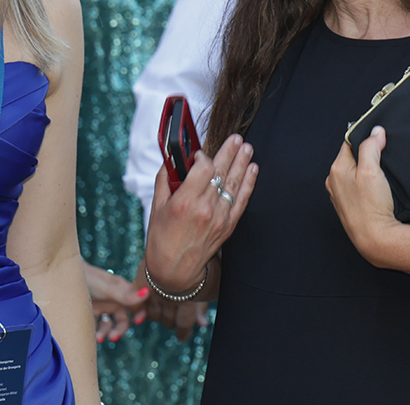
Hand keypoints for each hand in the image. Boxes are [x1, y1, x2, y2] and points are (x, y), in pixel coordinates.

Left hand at [83, 261, 148, 342]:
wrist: (65, 275)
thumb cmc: (89, 278)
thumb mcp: (108, 288)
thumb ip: (126, 294)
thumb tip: (147, 293)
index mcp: (122, 290)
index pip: (137, 303)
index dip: (141, 312)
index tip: (138, 321)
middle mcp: (114, 299)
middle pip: (124, 319)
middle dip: (120, 329)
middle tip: (113, 336)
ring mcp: (102, 306)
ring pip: (110, 325)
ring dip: (106, 333)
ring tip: (99, 338)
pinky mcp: (91, 312)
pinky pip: (98, 326)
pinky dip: (97, 332)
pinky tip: (93, 336)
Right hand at [135, 266, 210, 340]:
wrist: (172, 249)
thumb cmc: (197, 261)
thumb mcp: (209, 284)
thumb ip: (203, 306)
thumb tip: (202, 324)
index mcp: (188, 302)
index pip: (185, 323)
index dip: (183, 331)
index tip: (181, 337)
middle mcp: (171, 300)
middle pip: (168, 320)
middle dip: (170, 321)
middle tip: (170, 322)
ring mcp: (155, 292)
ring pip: (154, 313)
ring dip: (157, 315)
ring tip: (158, 313)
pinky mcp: (141, 283)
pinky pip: (137, 303)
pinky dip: (139, 309)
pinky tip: (140, 313)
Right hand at [145, 134, 257, 292]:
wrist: (174, 269)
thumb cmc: (161, 237)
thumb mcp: (156, 206)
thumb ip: (165, 178)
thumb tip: (172, 158)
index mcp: (184, 202)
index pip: (203, 169)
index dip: (204, 156)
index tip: (200, 154)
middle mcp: (205, 208)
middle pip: (221, 172)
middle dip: (230, 152)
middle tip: (237, 138)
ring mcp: (219, 217)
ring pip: (234, 183)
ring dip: (242, 163)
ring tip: (247, 147)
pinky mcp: (228, 225)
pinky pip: (241, 200)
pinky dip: (249, 183)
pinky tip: (253, 169)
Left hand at [326, 126, 402, 266]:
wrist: (375, 238)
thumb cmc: (371, 206)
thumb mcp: (372, 170)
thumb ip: (371, 147)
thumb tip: (376, 131)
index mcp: (336, 169)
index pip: (349, 143)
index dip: (365, 139)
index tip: (379, 138)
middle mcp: (333, 181)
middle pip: (351, 158)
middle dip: (366, 155)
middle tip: (383, 158)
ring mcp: (339, 195)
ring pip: (353, 173)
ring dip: (366, 171)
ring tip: (381, 176)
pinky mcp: (347, 205)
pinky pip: (355, 187)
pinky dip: (364, 185)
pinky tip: (375, 190)